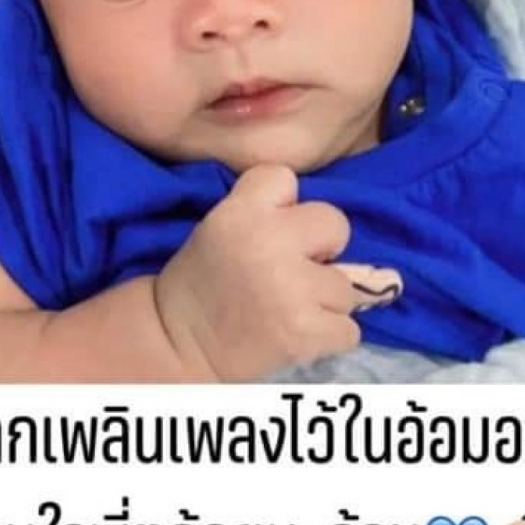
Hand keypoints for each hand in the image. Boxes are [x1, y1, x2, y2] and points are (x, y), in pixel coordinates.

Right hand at [154, 163, 399, 381]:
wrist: (177, 346)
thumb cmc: (201, 284)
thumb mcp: (219, 226)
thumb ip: (264, 210)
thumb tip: (312, 218)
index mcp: (241, 212)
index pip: (285, 178)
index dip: (285, 204)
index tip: (273, 228)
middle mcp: (270, 243)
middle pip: (336, 224)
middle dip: (322, 250)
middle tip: (295, 271)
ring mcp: (292, 289)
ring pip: (345, 287)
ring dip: (325, 302)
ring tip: (291, 310)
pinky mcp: (306, 332)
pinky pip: (348, 329)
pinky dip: (328, 336)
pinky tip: (297, 335)